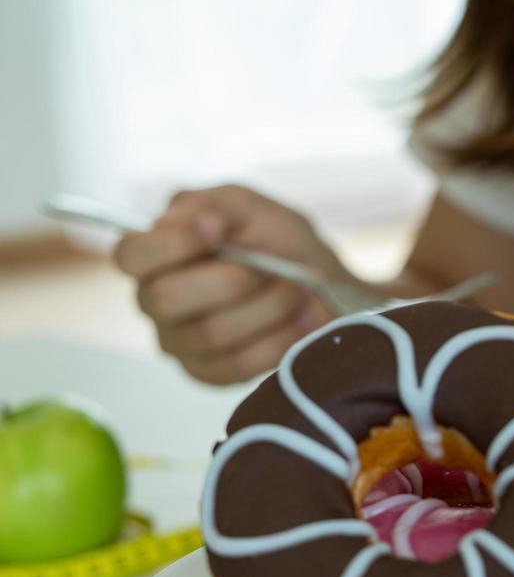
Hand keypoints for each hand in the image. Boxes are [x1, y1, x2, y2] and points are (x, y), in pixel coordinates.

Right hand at [114, 185, 343, 383]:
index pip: (130, 254)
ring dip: (267, 308)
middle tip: (275, 268)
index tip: (220, 227)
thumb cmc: (275, 240)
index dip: (171, 243)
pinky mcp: (208, 372)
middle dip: (233, 279)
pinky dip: (279, 340)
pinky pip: (236, 364)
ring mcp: (178, 341)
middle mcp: (155, 301)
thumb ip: (218, 204)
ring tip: (300, 292)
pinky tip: (304, 321)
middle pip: (167, 298)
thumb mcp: (251, 207)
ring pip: (209, 333)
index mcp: (155, 255)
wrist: (319, 284)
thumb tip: (200, 220)